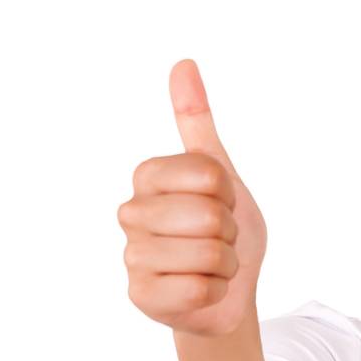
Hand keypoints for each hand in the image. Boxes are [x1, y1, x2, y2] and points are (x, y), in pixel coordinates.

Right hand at [117, 58, 269, 336]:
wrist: (226, 293)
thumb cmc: (221, 232)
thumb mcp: (220, 174)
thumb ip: (197, 122)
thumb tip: (183, 63)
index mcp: (147, 176)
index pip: (210, 174)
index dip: (229, 194)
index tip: (221, 203)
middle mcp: (130, 212)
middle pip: (211, 216)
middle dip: (229, 232)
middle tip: (217, 239)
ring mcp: (132, 256)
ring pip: (209, 254)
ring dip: (225, 264)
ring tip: (210, 265)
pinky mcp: (142, 296)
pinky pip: (200, 289)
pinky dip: (216, 292)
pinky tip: (202, 291)